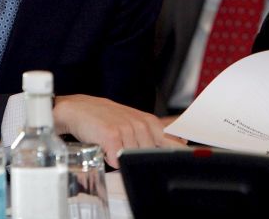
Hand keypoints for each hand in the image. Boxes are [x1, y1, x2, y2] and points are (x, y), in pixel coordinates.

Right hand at [53, 95, 185, 167]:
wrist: (80, 109)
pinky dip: (109, 158)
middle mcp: (141, 125)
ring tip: (111, 143)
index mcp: (150, 123)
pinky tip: (104, 147)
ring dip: (119, 157)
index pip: (172, 141)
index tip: (188, 154)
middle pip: (147, 156)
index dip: (180, 152)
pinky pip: (116, 160)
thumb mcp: (135, 122)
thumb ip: (158, 134)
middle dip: (134, 157)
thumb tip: (183, 141)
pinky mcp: (112, 135)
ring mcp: (127, 129)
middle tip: (121, 145)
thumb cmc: (107, 118)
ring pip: (130, 159)